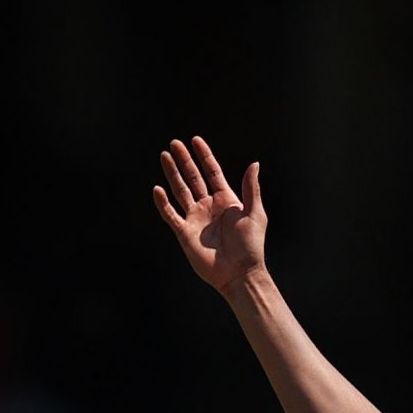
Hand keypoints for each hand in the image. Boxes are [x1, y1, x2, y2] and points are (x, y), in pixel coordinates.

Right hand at [153, 136, 265, 293]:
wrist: (240, 273)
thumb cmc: (251, 246)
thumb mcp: (255, 213)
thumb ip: (251, 188)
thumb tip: (254, 164)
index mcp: (226, 201)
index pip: (212, 173)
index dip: (204, 156)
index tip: (195, 140)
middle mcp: (208, 207)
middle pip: (193, 178)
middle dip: (184, 161)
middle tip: (174, 143)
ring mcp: (195, 219)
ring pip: (180, 191)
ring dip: (172, 174)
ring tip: (164, 155)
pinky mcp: (184, 232)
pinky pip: (170, 214)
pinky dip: (163, 203)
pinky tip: (157, 189)